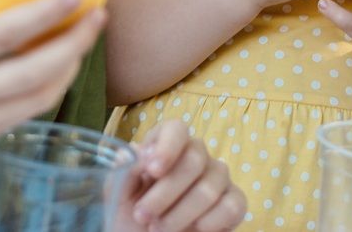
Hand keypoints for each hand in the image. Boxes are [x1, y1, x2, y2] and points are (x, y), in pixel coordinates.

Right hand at [0, 0, 105, 172]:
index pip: (2, 33)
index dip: (45, 13)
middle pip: (32, 70)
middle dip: (75, 41)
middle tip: (98, 14)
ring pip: (39, 95)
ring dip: (71, 64)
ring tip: (85, 35)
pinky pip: (30, 110)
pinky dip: (54, 85)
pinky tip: (64, 62)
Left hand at [116, 120, 246, 231]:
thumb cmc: (130, 212)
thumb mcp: (117, 192)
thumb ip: (125, 169)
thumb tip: (136, 153)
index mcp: (165, 144)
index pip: (176, 129)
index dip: (167, 147)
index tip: (152, 171)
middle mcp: (195, 155)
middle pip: (194, 160)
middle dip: (165, 192)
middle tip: (142, 216)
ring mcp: (217, 177)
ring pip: (210, 187)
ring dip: (180, 213)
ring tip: (157, 229)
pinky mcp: (233, 202)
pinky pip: (233, 206)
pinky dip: (212, 221)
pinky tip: (194, 230)